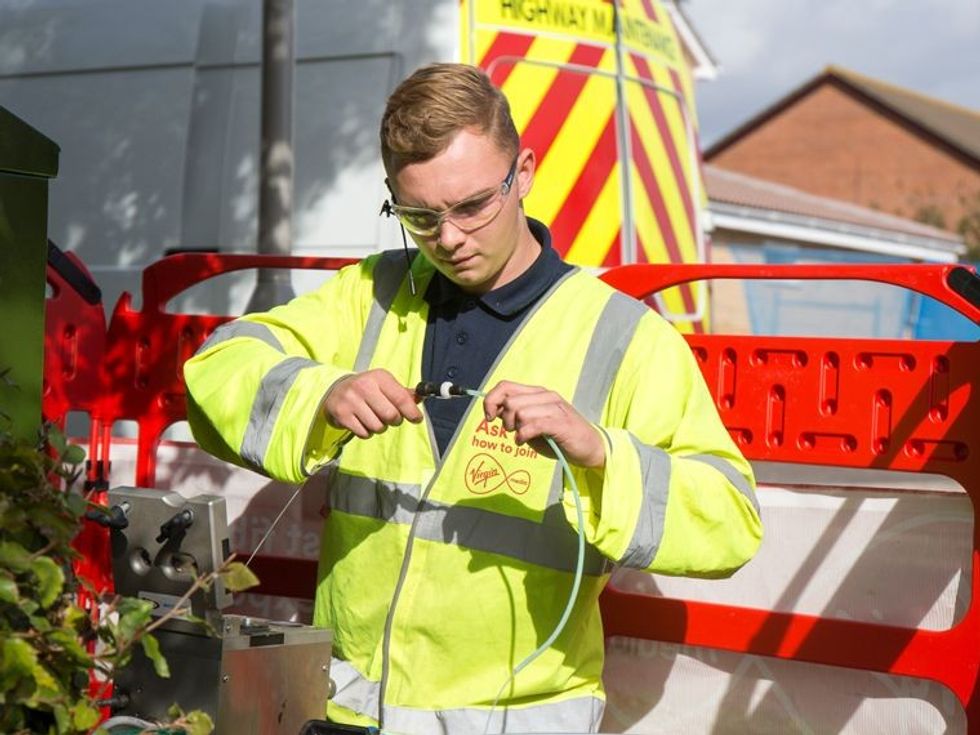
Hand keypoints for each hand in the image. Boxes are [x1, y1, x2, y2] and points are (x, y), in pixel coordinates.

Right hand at [323, 369, 422, 438]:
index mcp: (379, 377)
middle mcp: (364, 386)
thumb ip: (403, 393)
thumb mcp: (384, 385)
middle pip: (391, 416)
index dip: (412, 412)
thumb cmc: (366, 389)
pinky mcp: (342, 414)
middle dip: (395, 421)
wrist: (335, 390)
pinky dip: (367, 432)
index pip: (401, 398)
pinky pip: (364, 433)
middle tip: (390, 417)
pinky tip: (362, 422)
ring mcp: (351, 401)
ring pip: (378, 427)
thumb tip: (422, 397)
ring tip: (373, 417)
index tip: (417, 419)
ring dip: (380, 427)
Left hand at [482, 381, 604, 468]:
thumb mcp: (532, 425)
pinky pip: (533, 425)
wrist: (590, 448)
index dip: (491, 400)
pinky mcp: (561, 423)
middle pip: (510, 400)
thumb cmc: (559, 438)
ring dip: (514, 429)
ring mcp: (555, 408)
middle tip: (511, 431)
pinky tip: (523, 442)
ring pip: (520, 412)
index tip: (489, 416)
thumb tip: (492, 411)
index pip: (505, 386)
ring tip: (521, 438)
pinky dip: (523, 435)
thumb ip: (514, 416)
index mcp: (537, 393)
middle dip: (504, 419)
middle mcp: (546, 395)